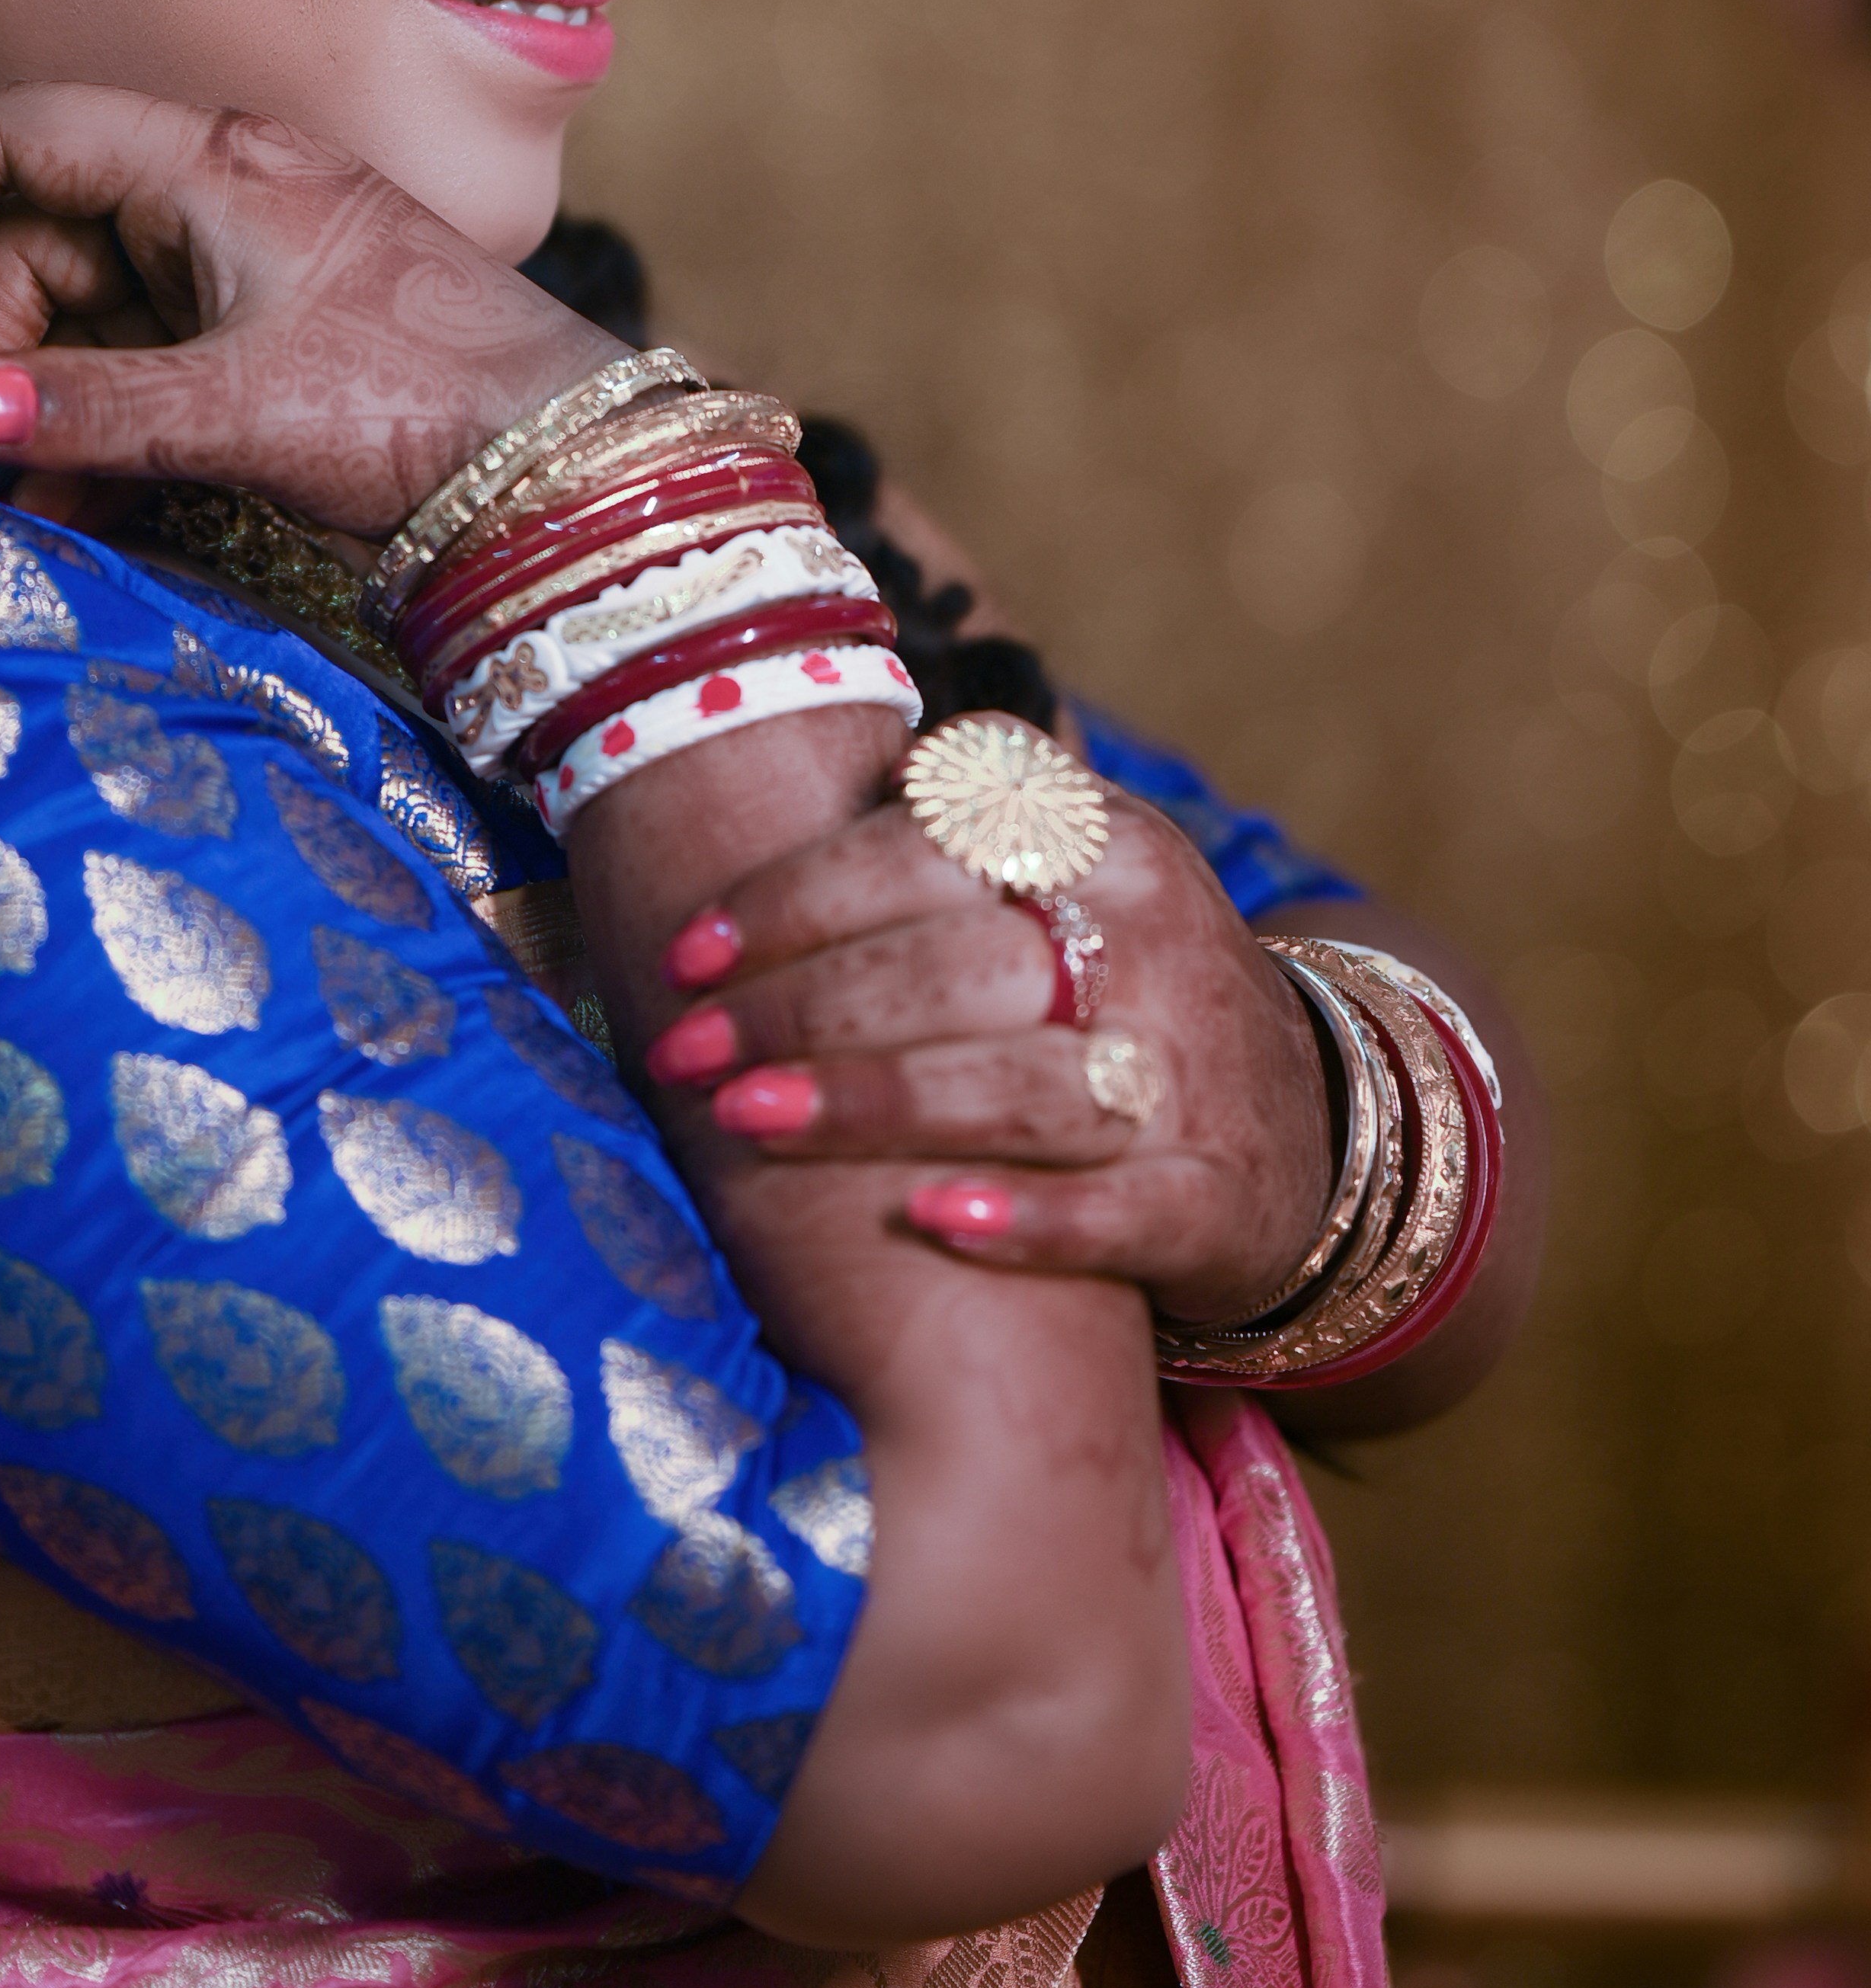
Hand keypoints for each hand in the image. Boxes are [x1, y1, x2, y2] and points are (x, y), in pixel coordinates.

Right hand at [0, 89, 609, 536]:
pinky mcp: (266, 344)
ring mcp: (247, 274)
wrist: (565, 469)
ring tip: (13, 503)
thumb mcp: (241, 409)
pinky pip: (144, 372)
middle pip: (46, 250)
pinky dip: (101, 433)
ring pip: (91, 324)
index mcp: (217, 170)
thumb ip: (89, 411)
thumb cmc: (426, 405)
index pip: (31, 137)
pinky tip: (81, 505)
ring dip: (40, 412)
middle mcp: (225, 202)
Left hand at [637, 789, 1335, 1332]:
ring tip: (742, 1119)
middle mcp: (1155, 943)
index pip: (931, 842)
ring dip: (870, 1102)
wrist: (1307, 1129)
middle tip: (680, 1050)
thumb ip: (947, 827)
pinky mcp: (1215, 1197)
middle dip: (798, 1006)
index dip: (798, 892)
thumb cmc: (1120, 987)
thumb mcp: (1070, 875)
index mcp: (1106, 844)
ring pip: (1017, 1085)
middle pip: (953, 964)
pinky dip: (1026, 1218)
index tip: (687, 949)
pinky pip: (1116, 1210)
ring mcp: (1192, 1075)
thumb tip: (775, 766)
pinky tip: (929, 1221)